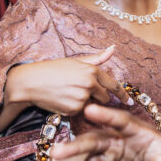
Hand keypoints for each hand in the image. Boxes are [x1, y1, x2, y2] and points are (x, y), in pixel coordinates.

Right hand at [4, 45, 128, 115]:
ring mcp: (82, 98)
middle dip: (98, 96)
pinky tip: (64, 100)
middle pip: (105, 97)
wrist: (30, 83)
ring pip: (93, 105)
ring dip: (86, 102)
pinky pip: (81, 112)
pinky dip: (76, 108)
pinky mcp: (74, 110)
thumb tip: (113, 48)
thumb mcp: (76, 60)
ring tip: (70, 92)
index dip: (123, 94)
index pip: (114, 85)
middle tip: (82, 90)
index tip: (129, 101)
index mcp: (92, 71)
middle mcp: (89, 85)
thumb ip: (97, 58)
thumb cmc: (53, 69)